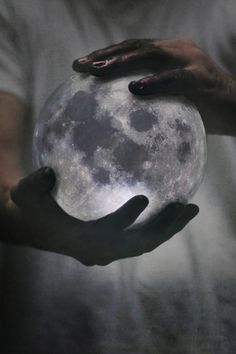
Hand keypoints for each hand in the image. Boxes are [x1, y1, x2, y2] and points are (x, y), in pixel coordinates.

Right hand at [5, 167, 197, 265]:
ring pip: (145, 244)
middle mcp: (99, 250)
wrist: (35, 227)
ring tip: (189, 208)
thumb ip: (34, 184)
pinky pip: (142, 239)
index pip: (106, 233)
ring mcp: (109, 250)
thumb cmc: (32, 208)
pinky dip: (159, 227)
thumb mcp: (25, 194)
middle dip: (164, 228)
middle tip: (188, 207)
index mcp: (79, 240)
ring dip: (168, 228)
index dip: (125, 218)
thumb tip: (48, 172)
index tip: (145, 198)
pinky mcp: (114, 244)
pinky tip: (172, 211)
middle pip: (138, 244)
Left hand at [73, 38, 235, 134]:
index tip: (81, 67)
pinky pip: (175, 77)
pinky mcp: (202, 76)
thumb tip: (120, 114)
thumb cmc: (200, 107)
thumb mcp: (170, 99)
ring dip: (122, 62)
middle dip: (106, 55)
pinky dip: (155, 81)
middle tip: (80, 66)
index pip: (131, 50)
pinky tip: (136, 87)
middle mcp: (176, 50)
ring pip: (150, 54)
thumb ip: (150, 98)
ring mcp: (190, 60)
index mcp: (167, 55)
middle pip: (135, 47)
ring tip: (98, 70)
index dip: (106, 55)